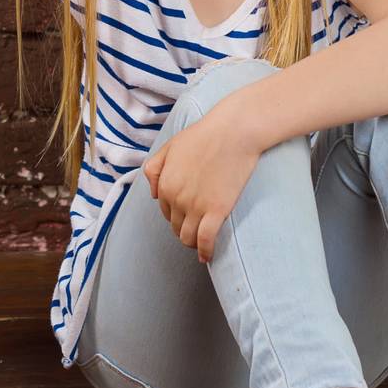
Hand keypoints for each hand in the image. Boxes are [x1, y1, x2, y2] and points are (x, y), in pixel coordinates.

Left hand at [142, 104, 262, 263]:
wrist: (234, 132)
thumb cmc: (205, 135)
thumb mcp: (170, 146)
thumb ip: (155, 169)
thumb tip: (153, 195)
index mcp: (165, 183)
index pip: (165, 210)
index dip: (174, 214)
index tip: (185, 214)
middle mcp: (176, 198)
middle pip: (175, 225)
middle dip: (183, 227)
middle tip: (195, 226)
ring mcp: (196, 206)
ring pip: (187, 237)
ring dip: (191, 242)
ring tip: (199, 243)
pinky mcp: (216, 211)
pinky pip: (205, 241)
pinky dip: (205, 252)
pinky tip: (206, 256)